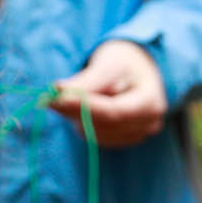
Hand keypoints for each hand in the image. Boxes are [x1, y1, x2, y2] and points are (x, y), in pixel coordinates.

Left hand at [50, 40, 167, 147]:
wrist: (136, 68)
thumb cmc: (125, 62)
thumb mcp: (109, 64)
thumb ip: (86, 81)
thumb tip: (58, 91)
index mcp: (151, 103)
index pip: (114, 111)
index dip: (85, 107)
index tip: (58, 99)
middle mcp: (148, 124)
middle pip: (103, 124)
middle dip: (76, 111)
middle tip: (50, 97)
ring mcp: (138, 135)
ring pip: (96, 134)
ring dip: (78, 117)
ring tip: (74, 96)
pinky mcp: (123, 140)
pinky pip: (95, 138)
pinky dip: (84, 123)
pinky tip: (84, 108)